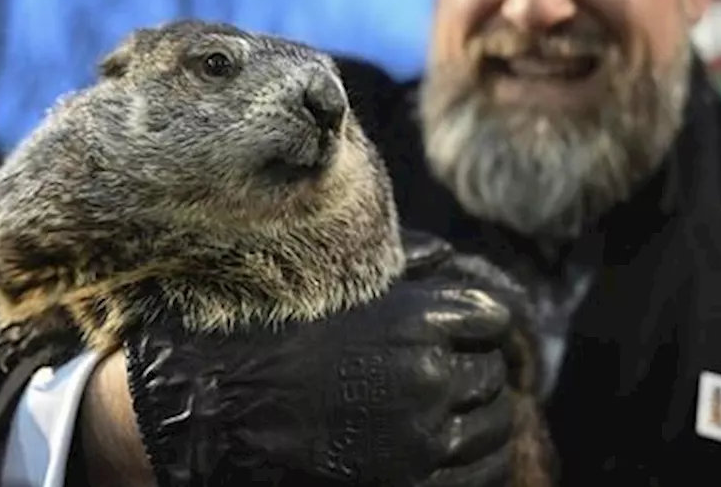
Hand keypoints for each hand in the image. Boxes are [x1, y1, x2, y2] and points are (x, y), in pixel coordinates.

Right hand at [122, 232, 516, 485]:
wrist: (223, 405)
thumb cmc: (274, 333)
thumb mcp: (340, 281)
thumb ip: (403, 262)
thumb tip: (448, 255)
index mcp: (418, 320)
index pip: (493, 319)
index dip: (480, 325)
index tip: (467, 333)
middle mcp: (429, 377)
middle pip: (495, 374)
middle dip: (481, 371)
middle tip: (461, 374)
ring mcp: (422, 437)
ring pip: (498, 425)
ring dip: (486, 416)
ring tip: (462, 413)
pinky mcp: (410, 481)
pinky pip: (481, 474)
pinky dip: (481, 461)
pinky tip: (460, 449)